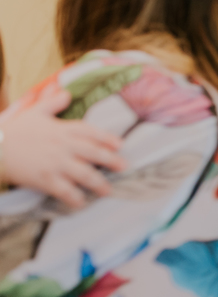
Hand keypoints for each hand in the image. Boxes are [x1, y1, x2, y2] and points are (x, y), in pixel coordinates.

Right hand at [0, 87, 126, 207]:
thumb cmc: (15, 131)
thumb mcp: (34, 112)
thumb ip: (52, 103)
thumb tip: (66, 92)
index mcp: (62, 129)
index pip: (90, 132)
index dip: (107, 138)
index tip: (120, 145)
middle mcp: (62, 146)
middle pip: (94, 153)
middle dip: (111, 161)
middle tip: (124, 167)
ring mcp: (55, 163)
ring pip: (84, 174)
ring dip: (98, 183)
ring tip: (107, 190)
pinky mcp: (44, 179)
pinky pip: (65, 191)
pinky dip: (75, 198)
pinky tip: (81, 203)